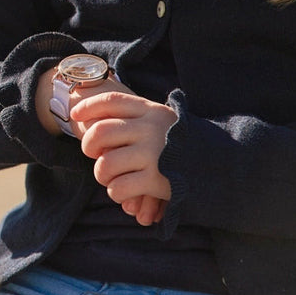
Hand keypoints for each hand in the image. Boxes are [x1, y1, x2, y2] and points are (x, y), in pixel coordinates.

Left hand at [71, 90, 174, 225]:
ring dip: (102, 174)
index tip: (74, 115)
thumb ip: (138, 114)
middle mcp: (150, 128)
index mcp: (151, 111)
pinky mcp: (156, 180)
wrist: (220, 167)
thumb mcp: (165, 119)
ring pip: (105, 164)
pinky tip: (126, 192)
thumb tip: (95, 109)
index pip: (111, 101)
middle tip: (92, 154)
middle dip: (89, 145)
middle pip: (100, 132)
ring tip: (110, 177)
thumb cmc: (184, 144)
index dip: (88, 106)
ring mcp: (153, 154)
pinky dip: (116, 193)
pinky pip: (118, 188)